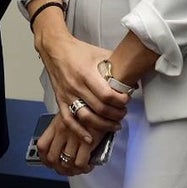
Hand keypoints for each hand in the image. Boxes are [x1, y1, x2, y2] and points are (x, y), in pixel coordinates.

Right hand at [31, 19, 127, 144]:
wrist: (54, 49)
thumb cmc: (77, 50)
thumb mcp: (99, 53)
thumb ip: (116, 66)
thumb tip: (132, 81)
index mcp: (86, 73)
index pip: (106, 95)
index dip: (120, 101)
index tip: (126, 100)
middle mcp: (76, 86)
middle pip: (99, 109)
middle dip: (116, 114)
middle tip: (123, 112)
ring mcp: (67, 95)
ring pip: (86, 118)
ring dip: (103, 125)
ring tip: (115, 125)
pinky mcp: (60, 100)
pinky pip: (69, 120)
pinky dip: (79, 132)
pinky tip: (90, 138)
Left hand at [38, 113, 95, 176]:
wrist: (101, 103)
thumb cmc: (87, 108)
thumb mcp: (70, 115)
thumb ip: (63, 130)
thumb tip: (62, 148)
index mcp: (56, 125)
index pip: (42, 146)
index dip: (44, 158)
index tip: (50, 163)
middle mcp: (62, 131)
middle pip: (52, 158)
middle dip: (59, 168)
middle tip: (67, 169)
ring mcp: (73, 137)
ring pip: (66, 163)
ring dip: (72, 170)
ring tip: (79, 169)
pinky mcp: (87, 142)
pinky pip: (80, 163)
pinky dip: (83, 168)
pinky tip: (88, 165)